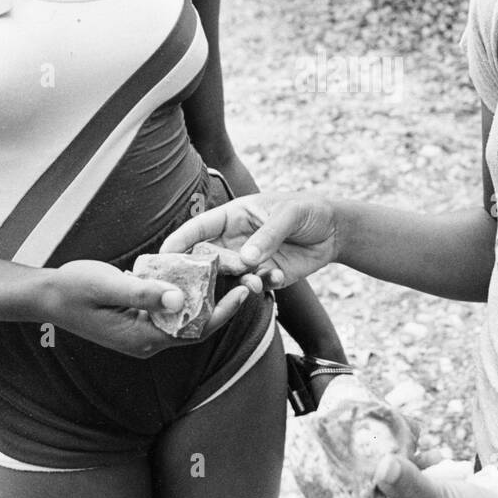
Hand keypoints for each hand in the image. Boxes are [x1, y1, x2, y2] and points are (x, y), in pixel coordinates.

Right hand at [39, 259, 255, 358]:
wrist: (46, 296)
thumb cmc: (73, 288)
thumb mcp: (108, 284)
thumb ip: (143, 292)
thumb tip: (181, 298)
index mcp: (142, 338)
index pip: (194, 331)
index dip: (223, 313)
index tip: (245, 292)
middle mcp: (146, 342)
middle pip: (196, 328)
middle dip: (224, 307)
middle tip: (249, 280)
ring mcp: (142, 334)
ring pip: (186, 321)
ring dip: (209, 302)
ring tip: (233, 277)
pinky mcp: (138, 323)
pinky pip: (172, 314)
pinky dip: (189, 298)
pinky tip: (201, 277)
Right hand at [160, 191, 338, 288]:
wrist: (335, 230)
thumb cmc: (308, 210)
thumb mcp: (288, 215)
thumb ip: (266, 236)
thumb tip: (245, 260)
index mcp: (233, 216)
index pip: (198, 228)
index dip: (180, 241)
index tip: (162, 256)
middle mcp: (235, 240)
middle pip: (208, 257)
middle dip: (213, 268)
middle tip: (232, 270)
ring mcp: (249, 260)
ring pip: (229, 277)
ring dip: (239, 281)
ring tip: (255, 281)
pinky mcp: (264, 276)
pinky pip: (254, 287)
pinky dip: (262, 286)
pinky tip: (277, 277)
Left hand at [348, 455, 497, 497]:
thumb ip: (408, 483)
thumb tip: (379, 464)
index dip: (352, 480)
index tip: (352, 444)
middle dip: (380, 468)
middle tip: (385, 436)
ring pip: (390, 488)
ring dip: (403, 466)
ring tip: (422, 452)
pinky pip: (409, 486)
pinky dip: (419, 469)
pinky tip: (436, 459)